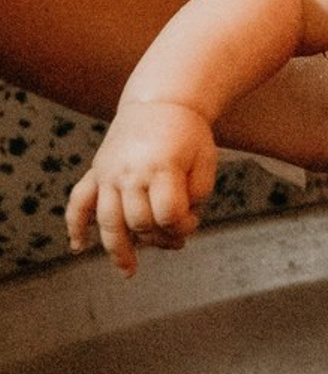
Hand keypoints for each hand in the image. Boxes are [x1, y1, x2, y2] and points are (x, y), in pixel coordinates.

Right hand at [65, 100, 216, 275]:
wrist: (160, 102)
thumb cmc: (189, 134)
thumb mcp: (205, 160)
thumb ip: (196, 193)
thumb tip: (178, 224)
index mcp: (161, 167)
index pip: (168, 214)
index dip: (184, 226)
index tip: (193, 221)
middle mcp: (130, 172)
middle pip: (139, 222)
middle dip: (160, 238)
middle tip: (176, 242)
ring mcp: (109, 173)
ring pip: (107, 220)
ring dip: (118, 249)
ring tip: (129, 271)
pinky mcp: (97, 171)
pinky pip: (79, 201)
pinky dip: (75, 225)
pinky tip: (79, 246)